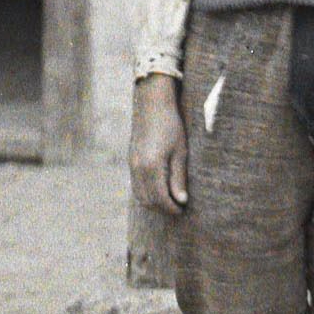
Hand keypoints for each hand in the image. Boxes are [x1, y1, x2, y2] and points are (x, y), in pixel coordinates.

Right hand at [130, 72, 188, 213]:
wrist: (151, 104)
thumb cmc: (171, 125)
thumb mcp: (180, 151)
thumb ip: (178, 178)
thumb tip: (181, 201)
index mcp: (151, 167)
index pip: (160, 198)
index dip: (172, 208)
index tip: (184, 210)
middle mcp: (137, 169)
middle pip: (148, 200)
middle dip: (163, 208)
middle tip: (179, 208)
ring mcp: (131, 165)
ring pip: (139, 195)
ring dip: (154, 202)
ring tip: (170, 201)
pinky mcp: (130, 161)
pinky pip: (136, 185)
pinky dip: (147, 193)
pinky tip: (160, 189)